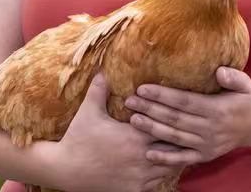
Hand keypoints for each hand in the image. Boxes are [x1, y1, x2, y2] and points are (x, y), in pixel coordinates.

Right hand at [53, 74, 181, 191]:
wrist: (67, 170)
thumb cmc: (78, 138)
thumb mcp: (88, 111)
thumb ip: (99, 90)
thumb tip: (102, 71)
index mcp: (135, 136)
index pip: (166, 126)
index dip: (171, 119)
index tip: (175, 113)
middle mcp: (142, 157)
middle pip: (174, 147)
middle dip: (178, 138)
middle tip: (183, 130)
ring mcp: (140, 176)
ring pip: (170, 167)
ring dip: (174, 157)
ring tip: (178, 148)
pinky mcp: (135, 189)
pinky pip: (158, 183)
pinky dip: (162, 173)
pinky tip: (162, 166)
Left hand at [124, 67, 250, 166]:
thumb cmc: (245, 99)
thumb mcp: (245, 84)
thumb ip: (233, 77)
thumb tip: (220, 71)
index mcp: (217, 109)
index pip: (184, 101)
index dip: (163, 95)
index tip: (143, 88)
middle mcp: (210, 128)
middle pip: (175, 119)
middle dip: (150, 109)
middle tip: (129, 101)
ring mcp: (207, 144)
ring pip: (175, 137)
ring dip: (152, 130)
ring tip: (133, 120)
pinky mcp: (205, 155)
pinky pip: (183, 158)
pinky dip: (166, 158)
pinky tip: (149, 154)